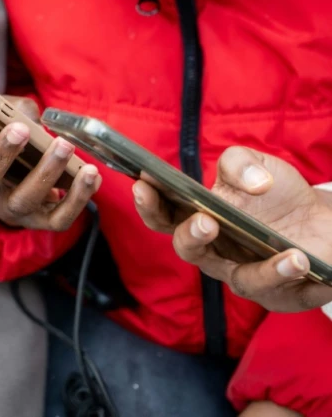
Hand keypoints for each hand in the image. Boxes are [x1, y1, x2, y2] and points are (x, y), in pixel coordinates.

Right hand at [0, 96, 100, 229]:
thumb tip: (30, 117)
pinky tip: (90, 174)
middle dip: (1, 154)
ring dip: (45, 173)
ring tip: (65, 146)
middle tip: (19, 129)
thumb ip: (9, 110)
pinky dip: (77, 198)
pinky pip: (58, 218)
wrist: (22, 169)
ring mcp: (8, 208)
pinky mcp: (38, 220)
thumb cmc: (5, 135)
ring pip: (22, 201)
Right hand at [133, 146, 331, 311]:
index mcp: (197, 219)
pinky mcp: (278, 294)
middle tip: (205, 222)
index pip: (162, 215)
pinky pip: (281, 292)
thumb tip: (254, 183)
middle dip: (192, 237)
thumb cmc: (276, 194)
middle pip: (188, 251)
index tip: (142, 185)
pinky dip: (291, 277)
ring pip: (242, 280)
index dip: (149, 203)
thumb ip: (240, 162)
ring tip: (290, 255)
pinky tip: (302, 261)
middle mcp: (213, 252)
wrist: (320, 218)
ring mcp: (243, 275)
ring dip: (264, 270)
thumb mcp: (255, 164)